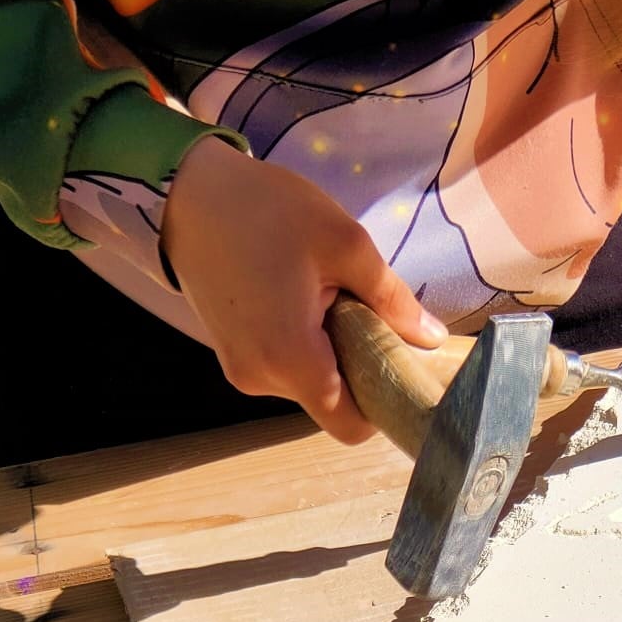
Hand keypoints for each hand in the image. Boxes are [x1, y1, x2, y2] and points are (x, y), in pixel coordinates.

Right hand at [162, 138, 447, 443]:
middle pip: (332, 403)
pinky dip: (302, 346)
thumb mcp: (346, 244)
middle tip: (360, 310)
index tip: (397, 364)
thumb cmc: (269, 211)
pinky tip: (298, 298)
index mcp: (290, 358)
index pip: (350, 427)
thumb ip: (393, 300)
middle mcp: (261, 379)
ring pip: (308, 384)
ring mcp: (242, 371)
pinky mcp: (232, 356)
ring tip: (321, 294)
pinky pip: (283, 368)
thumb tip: (432, 338)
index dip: (382, 405)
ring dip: (329, 352)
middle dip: (356, 368)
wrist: (189, 195)